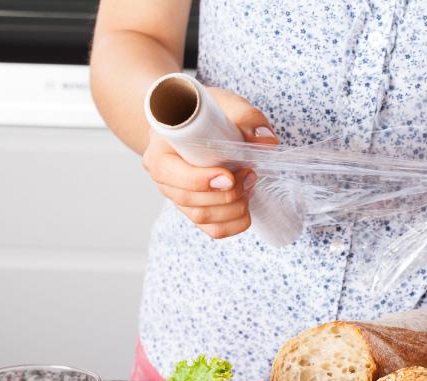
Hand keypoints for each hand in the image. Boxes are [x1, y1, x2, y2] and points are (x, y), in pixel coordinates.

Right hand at [142, 87, 277, 238]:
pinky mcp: (196, 210)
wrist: (195, 124)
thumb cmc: (206, 114)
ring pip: (202, 217)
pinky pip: (213, 230)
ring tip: (249, 184)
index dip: (199, 180)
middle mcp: (164, 179)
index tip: (229, 176)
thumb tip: (267, 142)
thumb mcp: (225, 104)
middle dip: (226, 194)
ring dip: (234, 207)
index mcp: (160, 150)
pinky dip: (235, 222)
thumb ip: (246, 118)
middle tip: (249, 174)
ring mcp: (178, 198)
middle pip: (188, 200)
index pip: (168, 174)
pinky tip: (246, 203)